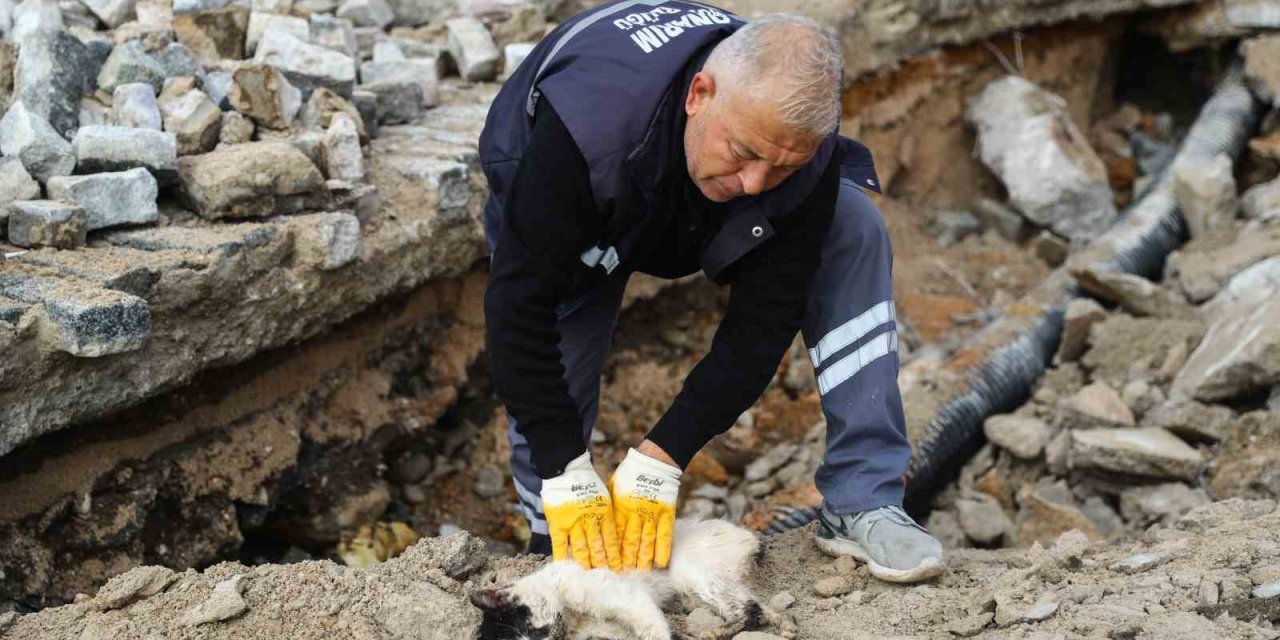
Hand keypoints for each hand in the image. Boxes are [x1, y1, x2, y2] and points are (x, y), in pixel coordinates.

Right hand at [540, 451, 621, 570]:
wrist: (565, 468)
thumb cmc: (588, 482)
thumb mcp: (605, 496)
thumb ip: (609, 515)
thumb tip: (620, 534)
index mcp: (604, 512)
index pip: (612, 539)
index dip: (617, 556)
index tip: (621, 569)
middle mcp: (590, 519)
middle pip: (599, 548)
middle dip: (605, 565)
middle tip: (610, 579)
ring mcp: (573, 523)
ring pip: (582, 549)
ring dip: (588, 566)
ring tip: (593, 579)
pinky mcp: (557, 523)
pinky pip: (560, 545)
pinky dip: (563, 558)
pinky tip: (567, 570)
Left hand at [609, 446, 680, 570]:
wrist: (654, 459)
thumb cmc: (629, 473)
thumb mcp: (612, 488)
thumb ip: (608, 507)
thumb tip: (598, 525)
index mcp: (619, 507)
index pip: (613, 536)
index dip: (610, 552)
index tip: (606, 566)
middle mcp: (634, 513)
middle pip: (628, 542)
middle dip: (624, 561)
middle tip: (622, 576)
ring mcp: (652, 514)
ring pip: (646, 542)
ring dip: (642, 560)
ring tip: (639, 574)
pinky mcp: (667, 512)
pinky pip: (665, 534)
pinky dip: (663, 550)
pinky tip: (660, 563)